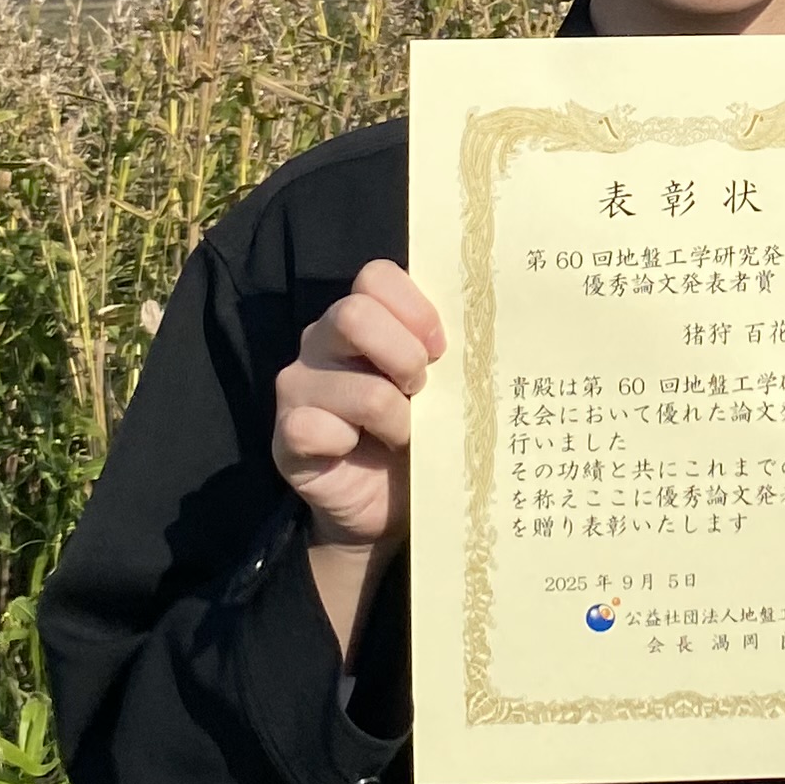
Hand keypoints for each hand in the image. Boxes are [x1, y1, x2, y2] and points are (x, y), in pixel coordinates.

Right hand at [272, 260, 441, 652]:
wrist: (390, 506)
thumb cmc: (422, 433)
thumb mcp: (442, 387)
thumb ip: (451, 354)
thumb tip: (497, 330)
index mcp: (362, 318)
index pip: (376, 277)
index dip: (416, 308)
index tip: (443, 348)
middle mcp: (321, 341)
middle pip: (354, 314)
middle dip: (405, 355)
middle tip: (424, 389)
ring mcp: (298, 386)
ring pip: (355, 386)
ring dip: (395, 417)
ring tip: (404, 435)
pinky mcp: (287, 434)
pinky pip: (314, 427)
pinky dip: (349, 444)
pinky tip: (357, 453)